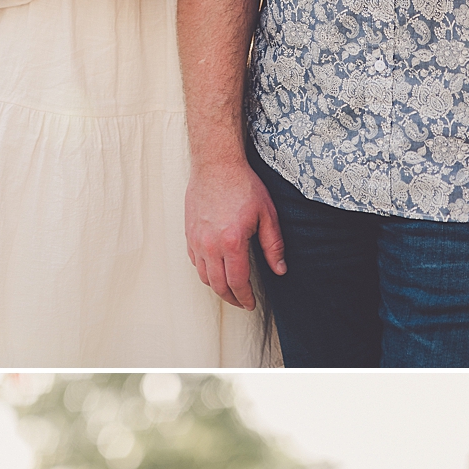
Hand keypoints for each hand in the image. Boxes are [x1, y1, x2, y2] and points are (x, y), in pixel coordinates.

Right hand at [184, 157, 285, 310]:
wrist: (216, 165)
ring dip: (217, 287)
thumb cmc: (243, 185)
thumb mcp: (267, 215)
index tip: (251, 304)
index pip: (238, 282)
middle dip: (231, 298)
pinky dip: (204, 271)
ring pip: (203, 276)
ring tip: (229, 290)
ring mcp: (196, 240)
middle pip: (218, 284)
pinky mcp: (189, 233)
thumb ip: (273, 246)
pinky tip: (215, 270)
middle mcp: (210, 245)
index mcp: (232, 242)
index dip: (245, 297)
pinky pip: (194, 261)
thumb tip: (280, 269)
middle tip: (242, 302)